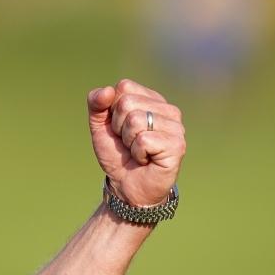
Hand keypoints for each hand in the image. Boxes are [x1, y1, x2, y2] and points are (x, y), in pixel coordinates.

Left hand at [87, 79, 185, 206]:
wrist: (126, 186)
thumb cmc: (117, 154)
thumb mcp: (99, 126)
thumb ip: (96, 104)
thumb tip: (107, 90)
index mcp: (152, 99)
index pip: (124, 87)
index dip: (113, 110)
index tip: (119, 128)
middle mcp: (168, 110)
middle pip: (127, 103)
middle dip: (119, 127)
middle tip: (128, 143)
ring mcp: (176, 127)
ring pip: (135, 120)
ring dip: (128, 141)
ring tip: (137, 151)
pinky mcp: (177, 145)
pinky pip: (143, 140)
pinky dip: (137, 153)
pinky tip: (146, 160)